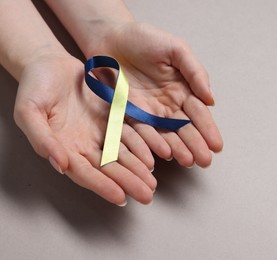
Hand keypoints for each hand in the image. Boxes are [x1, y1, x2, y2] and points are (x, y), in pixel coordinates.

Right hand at [14, 53, 156, 204]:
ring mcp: (100, 131)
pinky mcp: (112, 117)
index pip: (85, 173)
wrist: (50, 63)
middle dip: (128, 182)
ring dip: (137, 168)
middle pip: (108, 168)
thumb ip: (42, 138)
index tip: (120, 197)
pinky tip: (153, 157)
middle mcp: (84, 144)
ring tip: (152, 183)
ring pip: (122, 154)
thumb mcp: (29, 111)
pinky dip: (140, 145)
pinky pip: (129, 133)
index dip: (102, 185)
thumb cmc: (35, 86)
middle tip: (147, 196)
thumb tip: (59, 164)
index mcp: (64, 147)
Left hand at [87, 22, 222, 167]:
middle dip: (196, 145)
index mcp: (182, 90)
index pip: (198, 113)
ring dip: (177, 148)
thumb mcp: (176, 49)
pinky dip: (151, 143)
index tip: (217, 145)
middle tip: (205, 161)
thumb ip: (195, 71)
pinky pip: (140, 131)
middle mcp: (167, 105)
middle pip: (184, 128)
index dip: (208, 129)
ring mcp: (147, 112)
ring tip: (188, 161)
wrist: (111, 36)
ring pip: (165, 134)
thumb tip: (211, 99)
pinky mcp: (127, 114)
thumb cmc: (145, 38)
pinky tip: (163, 154)